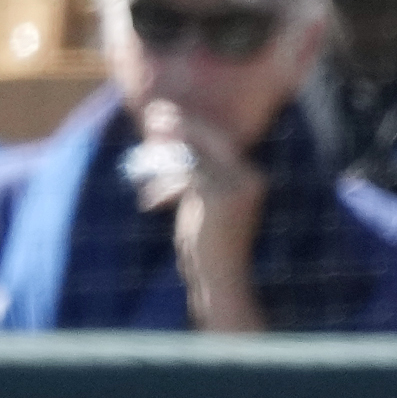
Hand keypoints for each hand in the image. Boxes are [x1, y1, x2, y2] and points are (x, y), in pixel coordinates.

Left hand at [134, 103, 265, 328]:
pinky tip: (150, 199)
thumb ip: (195, 177)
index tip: (166, 115)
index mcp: (251, 177)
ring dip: (168, 149)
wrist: (220, 282)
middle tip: (152, 114)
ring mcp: (238, 187)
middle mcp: (250, 178)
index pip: (220, 140)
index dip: (192, 125)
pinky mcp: (219, 199)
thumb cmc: (208, 247)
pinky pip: (187, 176)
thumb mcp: (203, 205)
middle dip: (181, 124)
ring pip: (196, 155)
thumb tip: (170, 147)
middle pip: (211, 138)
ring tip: (145, 146)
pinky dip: (165, 183)